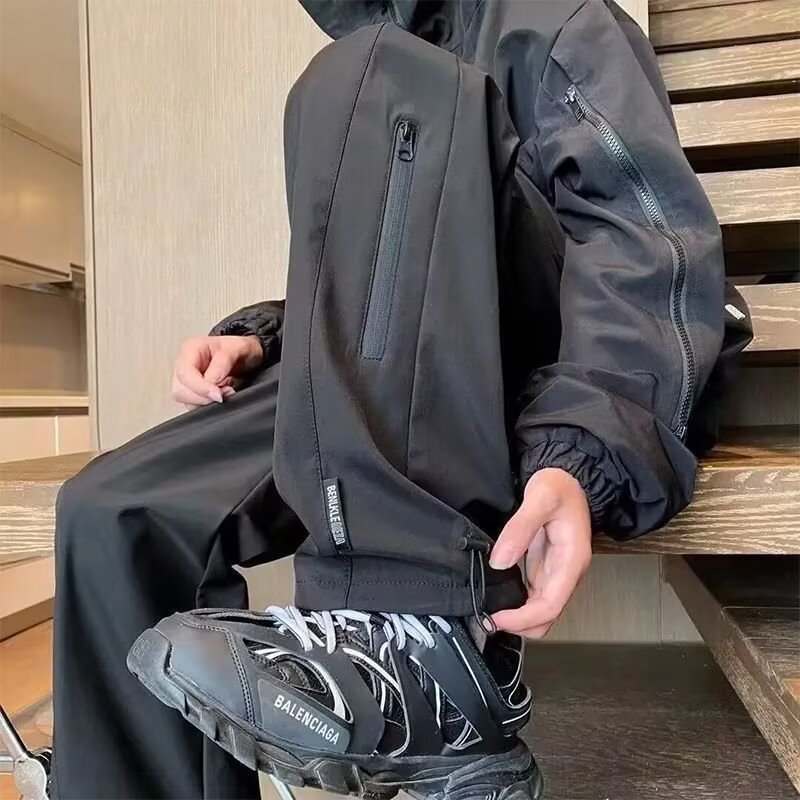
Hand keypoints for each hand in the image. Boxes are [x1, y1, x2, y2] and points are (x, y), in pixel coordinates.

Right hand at [171, 335, 262, 408]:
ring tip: (226, 390)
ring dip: (207, 401)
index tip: (219, 395)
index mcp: (191, 349)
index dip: (201, 388)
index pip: (185, 374)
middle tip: (227, 391)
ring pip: (186, 400)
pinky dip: (209, 403)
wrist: (244, 354)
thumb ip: (222, 365)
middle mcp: (184, 364)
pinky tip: (220, 394)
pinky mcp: (192, 390)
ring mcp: (186, 379)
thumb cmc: (237, 348)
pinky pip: (194, 404)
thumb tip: (212, 383)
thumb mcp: (236, 349)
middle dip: (204, 397)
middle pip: (180, 390)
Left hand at [490, 468, 591, 638]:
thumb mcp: (540, 498)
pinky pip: (534, 598)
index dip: (523, 619)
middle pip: (547, 618)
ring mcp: (557, 573)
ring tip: (489, 611)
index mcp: (572, 560)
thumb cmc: (560, 485)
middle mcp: (567, 573)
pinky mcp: (546, 569)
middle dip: (520, 625)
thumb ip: (520, 529)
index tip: (496, 618)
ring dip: (518, 618)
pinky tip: (498, 598)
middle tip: (487, 618)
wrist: (569, 477)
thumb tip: (500, 560)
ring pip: (541, 612)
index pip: (550, 606)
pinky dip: (518, 605)